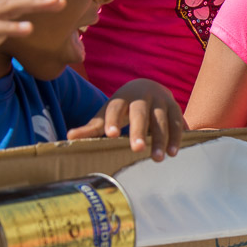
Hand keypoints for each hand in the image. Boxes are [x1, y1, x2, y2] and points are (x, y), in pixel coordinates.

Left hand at [67, 78, 183, 160]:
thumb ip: (92, 127)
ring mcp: (161, 100)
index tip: (111, 134)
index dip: (113, 120)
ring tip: (158, 159)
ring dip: (161, 138)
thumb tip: (69, 138)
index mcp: (122, 97)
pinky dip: (177, 137)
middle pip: (140, 113)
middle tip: (136, 149)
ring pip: (161, 119)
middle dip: (139, 130)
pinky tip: (173, 153)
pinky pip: (177, 122)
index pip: (116, 108)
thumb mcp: (107, 113)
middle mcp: (142, 96)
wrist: (147, 87)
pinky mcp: (175, 107)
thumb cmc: (122, 107)